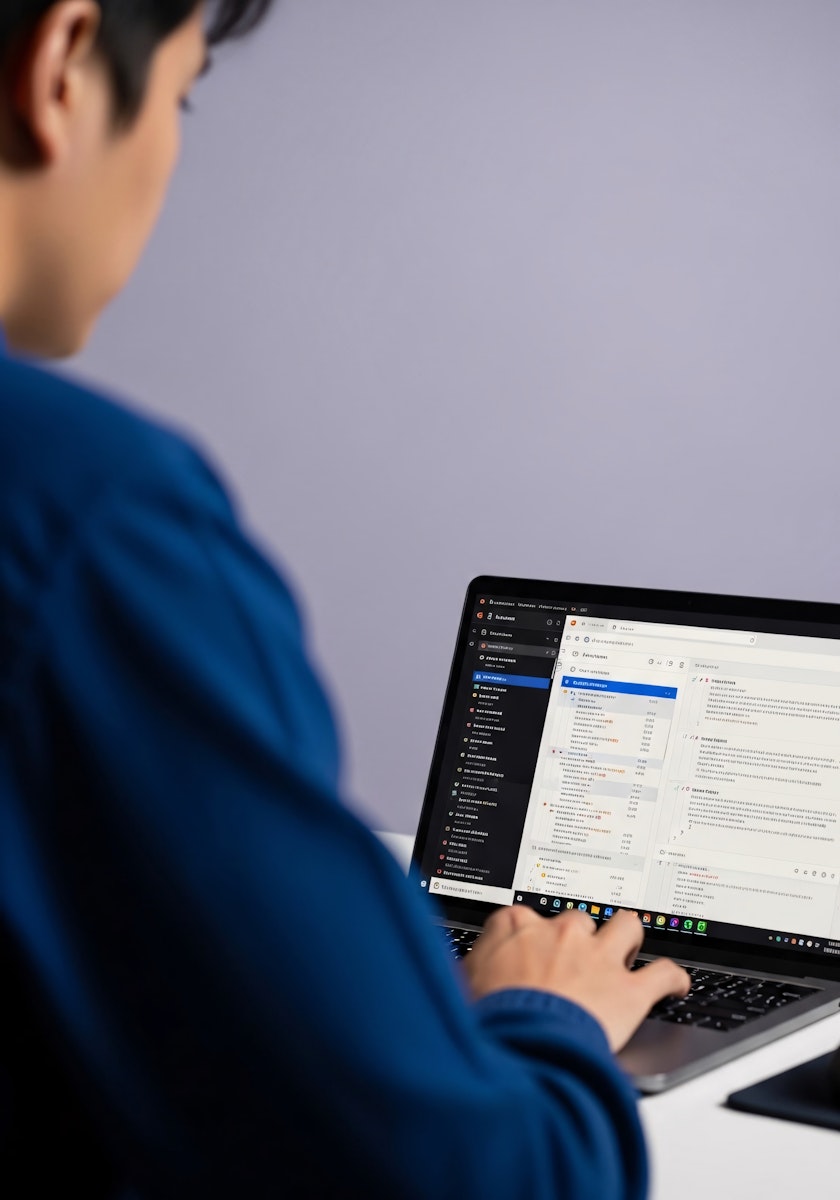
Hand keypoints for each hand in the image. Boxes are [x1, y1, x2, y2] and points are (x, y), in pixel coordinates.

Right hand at [463, 906, 690, 1051]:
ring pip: (627, 925)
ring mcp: (598, 958)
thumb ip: (472, 964)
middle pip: (578, 919)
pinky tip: (677, 985)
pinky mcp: (629, 990)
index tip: (528, 948)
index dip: (527, 934)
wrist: (523, 1044)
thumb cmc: (491, 1019)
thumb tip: (466, 964)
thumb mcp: (463, 984)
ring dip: (628, 937)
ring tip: (628, 950)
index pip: (523, 916)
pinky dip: (674, 979)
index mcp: (519, 928)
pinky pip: (664, 973)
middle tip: (574, 962)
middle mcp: (562, 934)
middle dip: (579, 937)